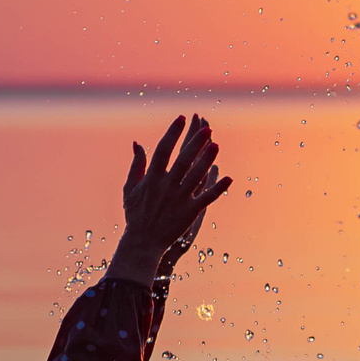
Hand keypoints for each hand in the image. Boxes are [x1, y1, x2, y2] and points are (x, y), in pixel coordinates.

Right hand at [104, 115, 229, 285]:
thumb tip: (137, 143)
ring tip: (217, 145)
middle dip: (195, 142)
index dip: (173, 132)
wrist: (142, 242)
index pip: (164, 149)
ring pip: (197, 175)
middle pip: (183, 159)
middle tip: (207, 128)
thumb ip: (136, 165)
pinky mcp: (190, 212)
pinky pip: (207, 198)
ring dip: (207, 160)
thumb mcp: (131, 188)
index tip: (182, 118)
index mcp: (152, 178)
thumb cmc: (135, 215)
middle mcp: (166, 186)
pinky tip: (228, 177)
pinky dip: (218, 188)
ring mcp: (179, 199)